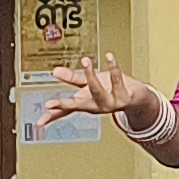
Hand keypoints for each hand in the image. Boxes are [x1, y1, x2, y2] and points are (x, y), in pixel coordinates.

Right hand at [40, 54, 156, 127]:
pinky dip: (113, 68)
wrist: (138, 99)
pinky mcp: (125, 97)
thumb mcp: (89, 84)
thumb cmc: (111, 91)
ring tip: (85, 62)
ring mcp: (110, 103)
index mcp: (86, 103)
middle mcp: (97, 106)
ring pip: (98, 92)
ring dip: (91, 77)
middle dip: (64, 104)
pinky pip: (117, 81)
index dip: (53, 114)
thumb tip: (54, 72)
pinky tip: (110, 57)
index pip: (67, 110)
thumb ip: (72, 78)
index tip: (41, 120)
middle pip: (78, 105)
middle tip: (50, 103)